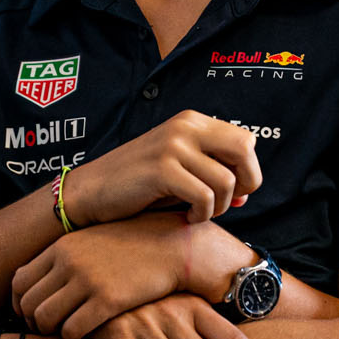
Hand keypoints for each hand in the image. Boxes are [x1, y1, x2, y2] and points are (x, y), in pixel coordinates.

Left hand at [13, 212, 199, 338]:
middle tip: (48, 331)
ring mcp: (88, 280)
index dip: (20, 304)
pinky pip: (73, 330)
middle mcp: (69, 261)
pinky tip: (86, 336)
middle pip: (29, 303)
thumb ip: (67, 258)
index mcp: (62, 246)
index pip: (20, 281)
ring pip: (46, 319)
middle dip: (33, 323)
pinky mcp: (108, 300)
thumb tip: (42, 283)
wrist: (171, 246)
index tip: (30, 315)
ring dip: (52, 333)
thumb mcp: (93, 243)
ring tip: (65, 334)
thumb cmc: (132, 248)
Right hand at [62, 111, 259, 227]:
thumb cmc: (138, 185)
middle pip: (244, 150)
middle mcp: (185, 127)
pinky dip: (202, 215)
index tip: (230, 191)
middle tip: (224, 203)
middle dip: (246, 183)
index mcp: (191, 121)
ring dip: (218, 206)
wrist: (91, 191)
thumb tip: (246, 195)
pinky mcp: (162, 170)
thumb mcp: (180, 173)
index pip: (245, 140)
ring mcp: (173, 146)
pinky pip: (204, 197)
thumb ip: (212, 177)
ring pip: (225, 181)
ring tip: (198, 212)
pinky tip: (187, 217)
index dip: (247, 169)